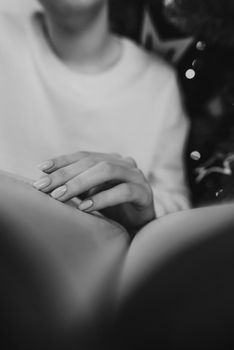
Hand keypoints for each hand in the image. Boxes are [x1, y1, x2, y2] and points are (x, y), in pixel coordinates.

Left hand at [34, 152, 155, 231]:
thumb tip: (46, 181)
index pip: (83, 156)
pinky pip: (123, 191)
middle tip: (44, 186)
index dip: (62, 161)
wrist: (140, 225)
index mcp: (111, 160)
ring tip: (59, 196)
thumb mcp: (92, 194)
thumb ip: (77, 185)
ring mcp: (136, 176)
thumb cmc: (113, 208)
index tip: (41, 169)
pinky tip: (85, 207)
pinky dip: (102, 198)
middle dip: (65, 174)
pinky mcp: (145, 193)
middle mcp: (124, 164)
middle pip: (92, 162)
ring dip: (79, 183)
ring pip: (106, 171)